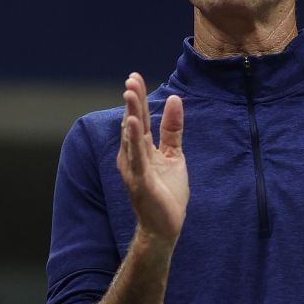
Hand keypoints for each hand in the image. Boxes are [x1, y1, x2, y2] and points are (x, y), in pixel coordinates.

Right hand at [117, 73, 187, 245]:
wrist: (165, 226)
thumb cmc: (167, 193)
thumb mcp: (174, 155)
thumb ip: (172, 129)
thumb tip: (174, 99)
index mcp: (141, 149)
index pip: (139, 118)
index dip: (138, 98)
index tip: (135, 77)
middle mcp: (133, 156)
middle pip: (133, 123)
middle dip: (132, 101)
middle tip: (131, 79)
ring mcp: (134, 169)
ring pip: (132, 137)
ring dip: (130, 114)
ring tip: (129, 93)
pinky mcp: (140, 182)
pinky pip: (137, 157)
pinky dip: (133, 139)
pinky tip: (131, 123)